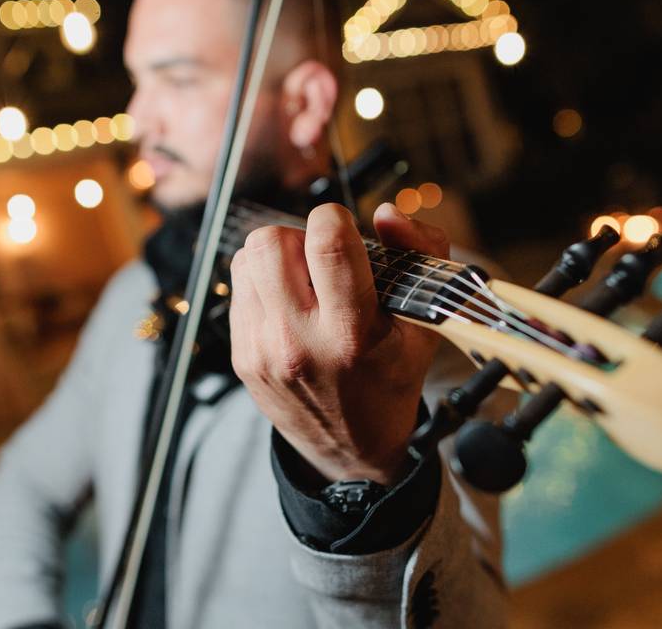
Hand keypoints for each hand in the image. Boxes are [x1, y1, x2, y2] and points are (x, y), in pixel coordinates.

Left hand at [228, 202, 448, 484]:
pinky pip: (239, 287)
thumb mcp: (423, 323)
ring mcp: (262, 350)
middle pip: (270, 242)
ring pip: (247, 259)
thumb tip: (387, 213)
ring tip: (304, 283)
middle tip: (320, 261)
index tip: (344, 231)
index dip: (334, 219)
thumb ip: (420, 255)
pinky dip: (263, 283)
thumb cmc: (390, 379)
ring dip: (277, 258)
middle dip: (298, 236)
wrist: (350, 449)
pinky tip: (289, 306)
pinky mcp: (241, 355)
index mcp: (351, 334)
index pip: (327, 245)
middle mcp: (299, 342)